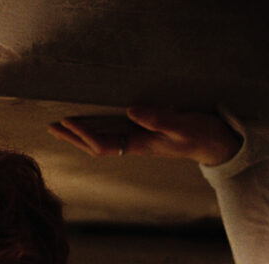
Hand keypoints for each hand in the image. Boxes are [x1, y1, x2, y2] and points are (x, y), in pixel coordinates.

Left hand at [48, 106, 241, 165]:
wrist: (217, 145)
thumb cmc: (201, 134)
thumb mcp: (182, 125)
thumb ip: (159, 119)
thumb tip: (130, 111)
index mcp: (140, 145)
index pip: (102, 144)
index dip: (83, 133)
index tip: (67, 121)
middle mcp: (135, 146)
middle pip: (96, 146)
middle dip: (73, 138)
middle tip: (51, 126)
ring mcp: (139, 142)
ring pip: (102, 142)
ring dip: (80, 136)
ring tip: (62, 127)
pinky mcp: (144, 136)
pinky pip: (113, 136)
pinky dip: (95, 131)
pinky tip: (89, 125)